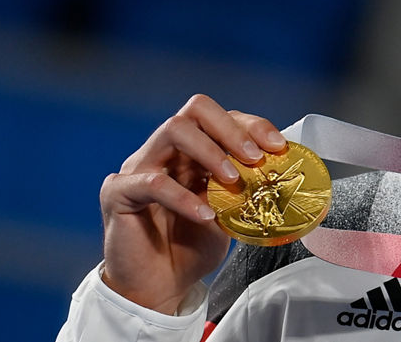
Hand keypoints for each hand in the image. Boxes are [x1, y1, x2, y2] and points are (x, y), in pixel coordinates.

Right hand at [98, 94, 287, 312]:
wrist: (157, 289)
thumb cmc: (189, 248)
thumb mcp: (229, 216)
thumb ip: (245, 193)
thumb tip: (281, 178)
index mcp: (189, 153)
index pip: (219, 119)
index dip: (251, 126)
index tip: (277, 146)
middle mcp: (163, 152)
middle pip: (195, 111)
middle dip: (231, 129)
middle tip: (255, 158)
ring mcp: (138, 168)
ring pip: (173, 130)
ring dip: (210, 151)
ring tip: (233, 179)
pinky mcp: (119, 193)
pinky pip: (152, 183)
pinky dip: (183, 196)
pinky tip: (205, 215)